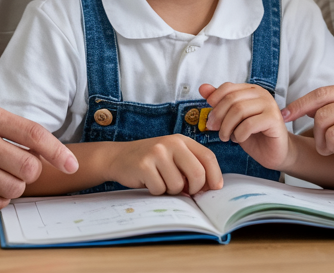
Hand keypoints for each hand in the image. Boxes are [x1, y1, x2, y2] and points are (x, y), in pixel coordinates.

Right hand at [106, 135, 223, 194]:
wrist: (119, 157)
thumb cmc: (151, 162)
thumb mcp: (173, 157)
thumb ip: (191, 166)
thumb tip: (211, 187)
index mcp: (182, 140)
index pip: (208, 157)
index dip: (215, 175)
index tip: (215, 188)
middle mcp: (171, 143)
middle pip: (197, 173)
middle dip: (194, 189)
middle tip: (186, 191)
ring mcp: (157, 153)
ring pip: (178, 185)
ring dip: (171, 191)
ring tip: (161, 181)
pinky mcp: (144, 165)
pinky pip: (160, 189)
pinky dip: (156, 191)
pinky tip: (149, 182)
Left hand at [200, 83, 291, 169]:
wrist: (274, 153)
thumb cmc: (253, 135)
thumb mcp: (232, 119)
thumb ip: (219, 103)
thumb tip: (203, 88)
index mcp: (251, 90)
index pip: (227, 87)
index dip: (214, 101)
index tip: (210, 117)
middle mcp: (262, 94)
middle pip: (231, 99)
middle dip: (218, 116)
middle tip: (214, 129)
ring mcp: (269, 105)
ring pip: (239, 110)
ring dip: (227, 127)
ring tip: (226, 137)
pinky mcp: (274, 119)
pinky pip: (249, 124)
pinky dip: (239, 134)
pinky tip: (239, 139)